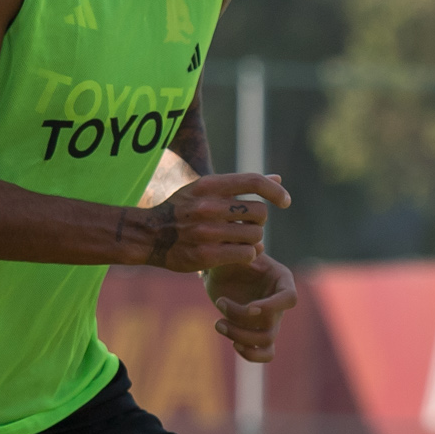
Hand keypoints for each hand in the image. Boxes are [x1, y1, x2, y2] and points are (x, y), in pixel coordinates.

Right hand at [126, 171, 290, 274]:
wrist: (149, 235)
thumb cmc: (182, 209)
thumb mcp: (205, 189)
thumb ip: (240, 185)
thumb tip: (278, 177)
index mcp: (209, 185)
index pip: (254, 181)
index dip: (275, 191)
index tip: (285, 202)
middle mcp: (208, 207)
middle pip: (259, 212)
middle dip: (259, 221)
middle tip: (249, 226)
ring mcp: (207, 233)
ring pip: (256, 235)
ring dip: (255, 240)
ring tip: (242, 240)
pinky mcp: (206, 256)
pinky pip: (247, 254)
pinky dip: (249, 254)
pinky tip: (240, 253)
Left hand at [208, 250, 298, 362]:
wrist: (220, 272)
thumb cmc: (230, 258)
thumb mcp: (235, 252)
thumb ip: (244, 250)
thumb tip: (257, 247)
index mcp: (281, 280)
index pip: (289, 299)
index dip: (271, 307)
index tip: (250, 307)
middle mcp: (279, 302)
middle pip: (271, 323)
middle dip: (241, 318)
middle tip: (219, 302)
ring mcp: (271, 319)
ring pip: (266, 340)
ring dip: (239, 335)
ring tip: (218, 324)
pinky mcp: (259, 333)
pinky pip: (266, 354)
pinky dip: (251, 354)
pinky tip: (233, 343)